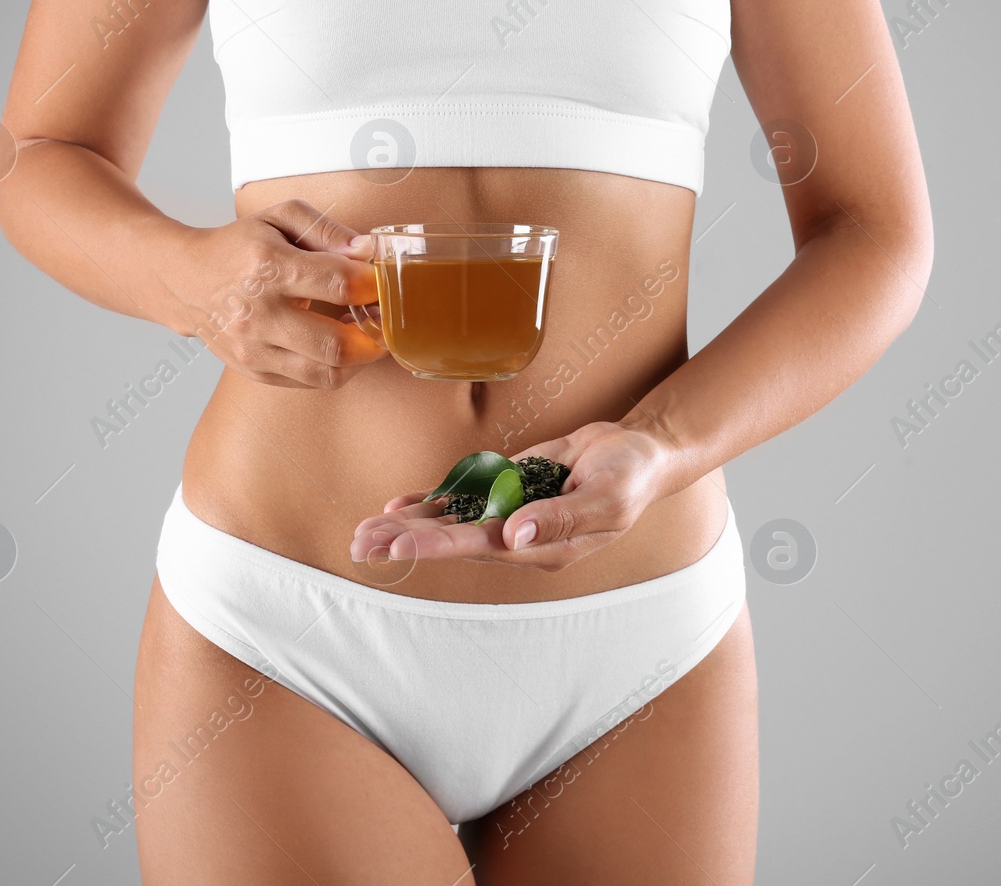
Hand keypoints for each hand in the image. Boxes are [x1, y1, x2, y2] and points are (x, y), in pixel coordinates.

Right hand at [154, 199, 388, 388]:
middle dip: (375, 336)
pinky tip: (341, 347)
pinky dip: (336, 369)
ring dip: (361, 360)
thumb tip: (369, 251)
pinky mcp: (254, 370)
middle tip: (385, 319)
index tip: (384, 283)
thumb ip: (328, 229)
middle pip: (336, 345)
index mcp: (268, 267)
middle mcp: (259, 314)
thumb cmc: (240, 246)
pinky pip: (311, 382)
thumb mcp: (281, 217)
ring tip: (368, 338)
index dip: (373, 286)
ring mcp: (254, 349)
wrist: (184, 279)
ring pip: (327, 374)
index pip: (339, 284)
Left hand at [350, 421, 676, 571]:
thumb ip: (563, 517)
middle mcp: (519, 538)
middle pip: (454, 542)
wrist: (639, 452)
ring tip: (363, 533)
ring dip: (408, 527)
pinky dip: (431, 503)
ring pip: (451, 524)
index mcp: (544, 548)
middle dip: (407, 541)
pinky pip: (464, 500)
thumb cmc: (631, 476)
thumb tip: (516, 535)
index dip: (440, 546)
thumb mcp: (608, 496)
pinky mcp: (508, 490)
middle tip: (361, 544)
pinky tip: (398, 507)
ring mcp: (511, 514)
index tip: (402, 547)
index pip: (482, 548)